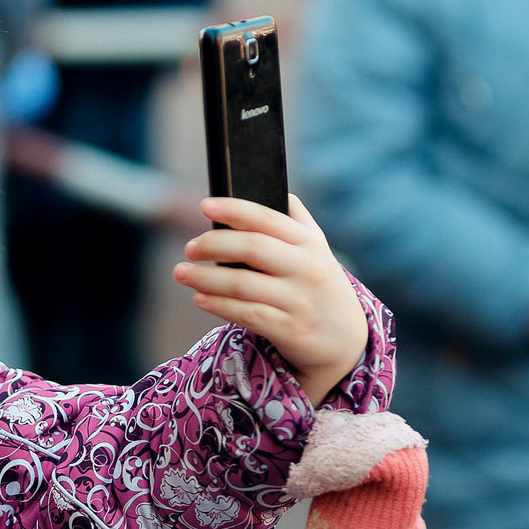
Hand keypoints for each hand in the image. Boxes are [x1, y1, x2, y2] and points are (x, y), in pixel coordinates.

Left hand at [173, 195, 369, 400]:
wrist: (347, 340)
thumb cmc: (320, 286)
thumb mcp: (318, 251)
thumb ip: (296, 221)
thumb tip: (272, 189)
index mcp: (310, 243)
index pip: (267, 218)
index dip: (234, 209)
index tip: (204, 206)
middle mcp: (307, 268)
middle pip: (252, 248)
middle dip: (214, 244)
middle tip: (189, 247)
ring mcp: (299, 300)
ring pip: (243, 284)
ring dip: (205, 278)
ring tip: (181, 272)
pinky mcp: (289, 330)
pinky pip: (246, 314)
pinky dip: (218, 305)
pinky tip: (199, 298)